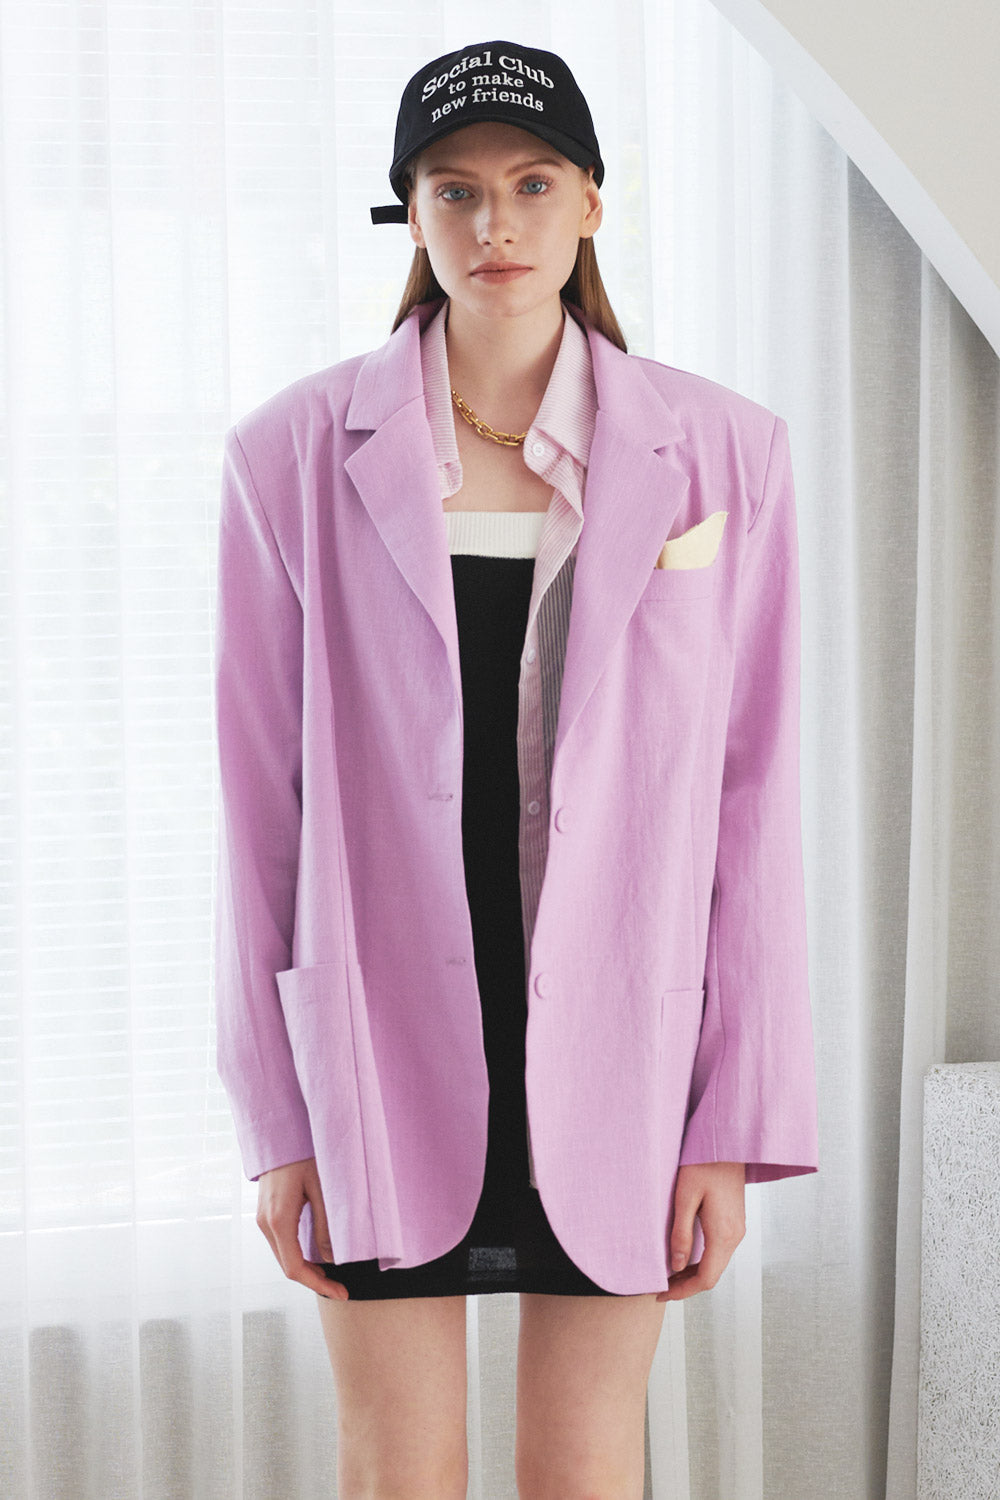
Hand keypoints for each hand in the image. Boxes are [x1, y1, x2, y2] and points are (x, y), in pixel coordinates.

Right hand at [256, 1156, 348, 1299]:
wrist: (281, 1131)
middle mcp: (265, 1222)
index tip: (341, 1293)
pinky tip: (316, 1256)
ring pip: (283, 1256)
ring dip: (305, 1269)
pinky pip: (280, 1243)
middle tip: (340, 1288)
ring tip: (331, 1274)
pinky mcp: (266, 1212)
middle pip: (287, 1266)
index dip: (318, 1285)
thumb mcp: (322, 1189)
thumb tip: (331, 1259)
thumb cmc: (304, 1154)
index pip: (295, 1268)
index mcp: (279, 1219)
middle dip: (313, 1280)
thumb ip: (326, 1225)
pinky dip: (297, 1255)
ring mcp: (262, 1218)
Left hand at [657, 1161, 745, 1301]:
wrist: (726, 1142)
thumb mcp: (685, 1197)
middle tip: (660, 1287)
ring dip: (693, 1273)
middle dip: (686, 1285)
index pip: (705, 1278)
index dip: (683, 1291)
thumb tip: (675, 1266)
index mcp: (724, 1234)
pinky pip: (719, 1250)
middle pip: (712, 1275)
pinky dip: (701, 1260)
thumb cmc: (703, 1164)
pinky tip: (684, 1255)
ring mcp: (737, 1228)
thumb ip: (681, 1233)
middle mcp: (735, 1236)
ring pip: (716, 1264)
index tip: (661, 1294)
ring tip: (668, 1274)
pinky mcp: (735, 1221)